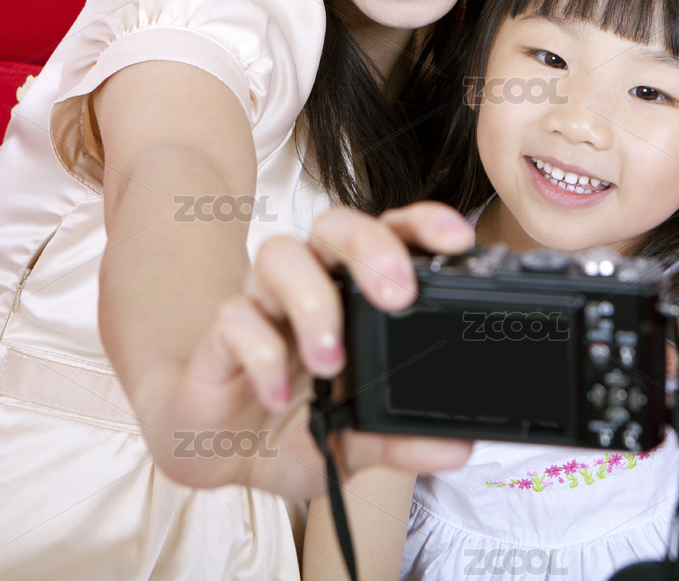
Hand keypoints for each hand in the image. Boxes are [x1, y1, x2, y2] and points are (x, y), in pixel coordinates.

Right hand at [149, 201, 475, 496]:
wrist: (225, 455)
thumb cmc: (295, 426)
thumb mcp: (357, 441)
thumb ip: (402, 440)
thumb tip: (457, 448)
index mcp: (354, 293)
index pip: (391, 235)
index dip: (423, 224)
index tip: (458, 240)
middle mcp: (309, 283)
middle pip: (336, 225)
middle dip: (369, 247)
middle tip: (396, 295)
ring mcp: (263, 302)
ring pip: (281, 255)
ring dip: (312, 302)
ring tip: (331, 361)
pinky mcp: (220, 333)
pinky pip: (235, 317)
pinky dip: (262, 355)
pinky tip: (279, 394)